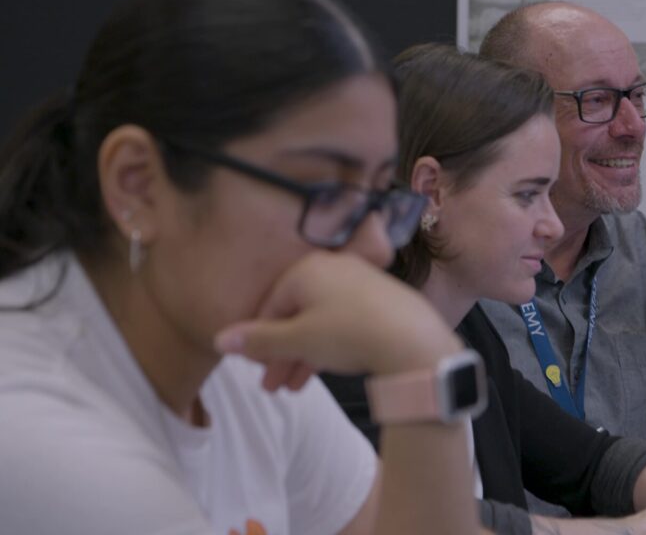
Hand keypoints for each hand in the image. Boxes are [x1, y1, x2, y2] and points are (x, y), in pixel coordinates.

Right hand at [214, 251, 459, 390]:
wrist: (413, 339)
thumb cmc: (348, 333)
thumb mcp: (298, 340)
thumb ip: (259, 340)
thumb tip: (220, 339)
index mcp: (307, 269)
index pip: (270, 305)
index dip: (259, 341)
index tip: (255, 370)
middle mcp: (333, 268)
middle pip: (296, 314)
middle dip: (281, 353)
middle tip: (272, 387)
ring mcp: (360, 282)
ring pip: (321, 321)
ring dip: (304, 355)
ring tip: (295, 389)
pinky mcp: (382, 300)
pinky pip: (345, 321)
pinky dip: (330, 346)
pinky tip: (325, 371)